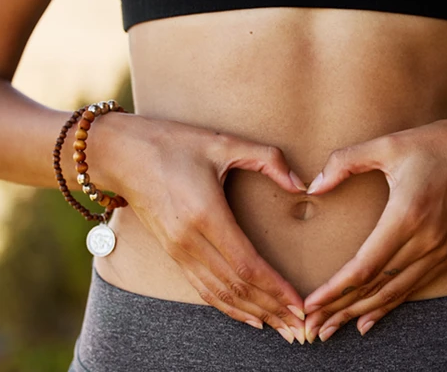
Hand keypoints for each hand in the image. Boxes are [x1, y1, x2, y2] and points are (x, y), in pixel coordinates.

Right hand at [93, 113, 307, 343]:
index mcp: (206, 216)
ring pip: (221, 294)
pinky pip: (203, 289)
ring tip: (281, 329)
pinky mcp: (172, 253)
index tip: (300, 306)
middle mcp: (190, 242)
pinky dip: (228, 307)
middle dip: (272, 310)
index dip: (276, 289)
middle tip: (300, 329)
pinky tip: (247, 316)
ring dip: (253, 314)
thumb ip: (267, 159)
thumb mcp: (222, 143)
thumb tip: (300, 184)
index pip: (247, 265)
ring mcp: (178, 251)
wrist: (120, 155)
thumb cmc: (171, 144)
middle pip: (237, 287)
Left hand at [302, 116, 446, 342]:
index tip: (310, 305)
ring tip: (334, 330)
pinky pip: (414, 286)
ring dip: (362, 313)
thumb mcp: (387, 144)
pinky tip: (370, 320)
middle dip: (340, 310)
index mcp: (406, 216)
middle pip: (376, 287)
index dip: (335, 290)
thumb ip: (345, 162)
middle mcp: (426, 241)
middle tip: (313, 329)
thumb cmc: (434, 144)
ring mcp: (441, 251)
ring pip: (395, 293)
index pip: (364, 267)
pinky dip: (390, 305)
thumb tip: (312, 186)